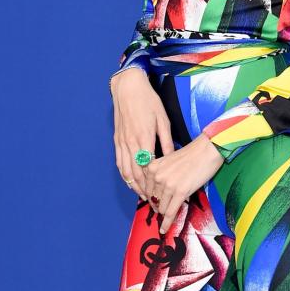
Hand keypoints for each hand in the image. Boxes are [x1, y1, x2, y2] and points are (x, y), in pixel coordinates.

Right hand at [110, 67, 173, 200]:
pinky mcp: (117, 140)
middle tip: (154, 202)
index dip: (155, 184)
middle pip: (136, 173)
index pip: (149, 168)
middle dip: (145, 190)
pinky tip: (130, 182)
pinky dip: (124, 175)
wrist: (128, 88)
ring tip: (143, 196)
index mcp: (144, 138)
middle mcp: (131, 143)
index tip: (163, 193)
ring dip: (134, 185)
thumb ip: (166, 142)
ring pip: (126, 170)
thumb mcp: (163, 120)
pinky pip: (119, 162)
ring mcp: (122, 142)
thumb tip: (172, 159)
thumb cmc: (148, 102)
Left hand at [145, 133, 223, 234]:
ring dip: (164, 215)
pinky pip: (171, 212)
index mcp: (152, 168)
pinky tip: (164, 229)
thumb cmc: (190, 155)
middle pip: (153, 200)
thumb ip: (160, 175)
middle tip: (161, 213)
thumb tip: (158, 194)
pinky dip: (167, 222)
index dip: (150, 199)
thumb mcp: (168, 162)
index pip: (146, 190)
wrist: (206, 151)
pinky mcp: (180, 192)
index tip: (153, 205)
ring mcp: (168, 185)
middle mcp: (157, 176)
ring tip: (165, 220)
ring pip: (162, 207)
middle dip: (158, 207)